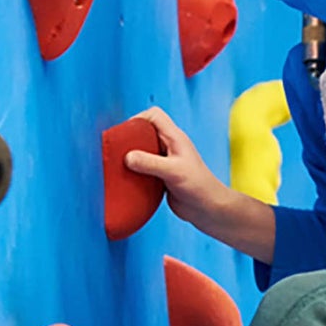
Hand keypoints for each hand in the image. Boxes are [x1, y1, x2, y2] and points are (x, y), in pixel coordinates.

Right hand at [123, 107, 231, 230]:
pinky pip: (144, 168)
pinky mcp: (162, 176)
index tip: (125, 133)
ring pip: (143, 151)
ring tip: (118, 165)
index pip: (154, 115)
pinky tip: (127, 179)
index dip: (138, 118)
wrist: (209, 209)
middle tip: (117, 150)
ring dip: (131, 157)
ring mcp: (166, 161)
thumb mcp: (172, 172)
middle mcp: (170, 146)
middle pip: (145, 132)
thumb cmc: (199, 187)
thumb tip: (127, 157)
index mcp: (175, 138)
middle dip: (130, 138)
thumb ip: (150, 163)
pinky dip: (135, 171)